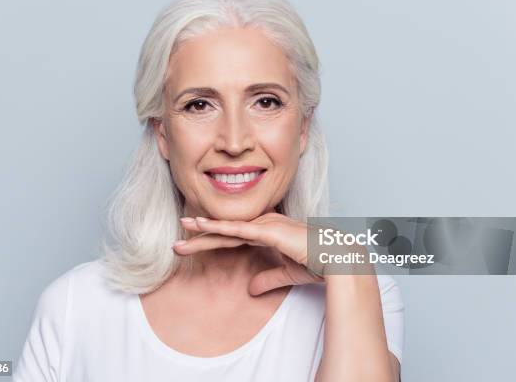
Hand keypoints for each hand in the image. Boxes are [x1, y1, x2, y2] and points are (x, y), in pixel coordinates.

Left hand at [174, 212, 323, 295]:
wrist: (337, 259)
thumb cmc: (317, 263)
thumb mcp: (286, 274)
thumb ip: (267, 279)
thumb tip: (250, 290)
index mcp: (268, 232)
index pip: (233, 236)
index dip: (212, 239)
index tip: (192, 243)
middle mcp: (265, 224)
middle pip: (226, 231)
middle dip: (202, 235)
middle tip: (178, 239)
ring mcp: (267, 225)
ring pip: (228, 228)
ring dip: (204, 230)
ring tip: (182, 230)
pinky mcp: (270, 231)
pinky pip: (240, 230)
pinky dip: (220, 228)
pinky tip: (203, 227)